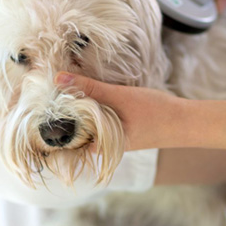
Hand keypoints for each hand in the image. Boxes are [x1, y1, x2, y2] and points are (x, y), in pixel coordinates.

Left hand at [55, 72, 178, 150]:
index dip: (53, 128)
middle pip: (75, 133)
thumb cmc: (155, 113)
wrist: (185, 121)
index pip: (67, 141)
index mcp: (101, 146)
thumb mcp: (119, 97)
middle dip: (62, 117)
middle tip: (45, 97)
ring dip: (76, 110)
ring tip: (60, 93)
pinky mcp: (120, 129)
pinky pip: (98, 120)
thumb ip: (89, 88)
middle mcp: (104, 146)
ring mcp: (113, 138)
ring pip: (87, 125)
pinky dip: (91, 109)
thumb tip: (59, 79)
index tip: (40, 112)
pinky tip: (85, 94)